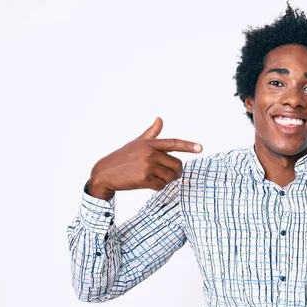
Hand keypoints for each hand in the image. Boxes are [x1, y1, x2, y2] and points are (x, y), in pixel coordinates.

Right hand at [88, 117, 202, 199]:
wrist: (105, 172)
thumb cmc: (123, 157)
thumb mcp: (137, 143)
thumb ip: (151, 133)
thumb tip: (160, 119)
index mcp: (150, 143)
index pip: (173, 143)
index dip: (188, 146)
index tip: (200, 148)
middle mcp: (150, 152)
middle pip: (176, 165)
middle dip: (175, 172)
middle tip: (168, 175)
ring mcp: (147, 165)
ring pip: (170, 177)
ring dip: (166, 181)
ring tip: (154, 178)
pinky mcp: (144, 178)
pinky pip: (161, 185)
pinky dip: (157, 187)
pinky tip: (147, 184)